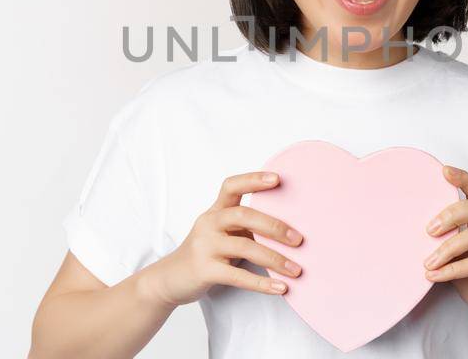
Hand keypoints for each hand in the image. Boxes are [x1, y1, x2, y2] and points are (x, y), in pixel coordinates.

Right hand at [137, 171, 304, 307]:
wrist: (168, 279)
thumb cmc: (205, 254)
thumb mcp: (221, 234)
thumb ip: (245, 227)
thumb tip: (288, 230)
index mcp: (215, 211)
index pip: (231, 186)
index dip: (253, 179)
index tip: (278, 178)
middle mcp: (209, 224)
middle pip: (244, 215)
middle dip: (274, 227)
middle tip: (299, 240)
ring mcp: (205, 246)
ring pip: (244, 247)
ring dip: (274, 259)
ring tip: (296, 270)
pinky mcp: (204, 270)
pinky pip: (237, 276)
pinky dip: (262, 283)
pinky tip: (280, 288)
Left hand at [423, 166, 467, 332]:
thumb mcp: (460, 255)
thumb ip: (447, 240)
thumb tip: (414, 232)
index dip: (463, 179)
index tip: (443, 171)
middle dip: (452, 213)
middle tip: (429, 230)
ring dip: (447, 247)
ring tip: (427, 262)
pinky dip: (451, 269)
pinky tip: (434, 276)